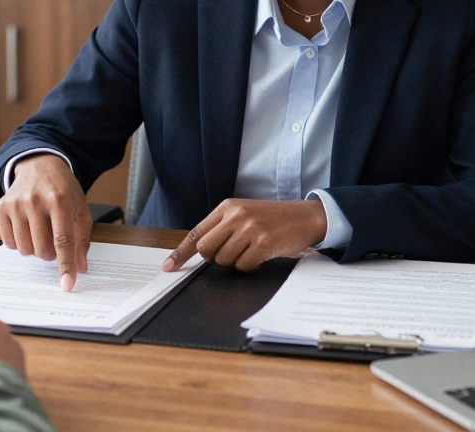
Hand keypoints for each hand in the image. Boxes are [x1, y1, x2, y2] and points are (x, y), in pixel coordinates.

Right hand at [0, 153, 91, 290]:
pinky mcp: (2, 206)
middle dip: (50, 254)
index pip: (63, 241)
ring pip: (25, 249)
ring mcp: (16, 203)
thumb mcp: (80, 209)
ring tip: (40, 233)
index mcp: (59, 200)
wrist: (40, 165)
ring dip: (35, 249)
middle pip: (42, 249)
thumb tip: (80, 267)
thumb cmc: (63, 190)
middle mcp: (35, 201)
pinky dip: (19, 242)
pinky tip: (26, 228)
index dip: (65, 265)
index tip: (67, 284)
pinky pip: (8, 242)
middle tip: (54, 241)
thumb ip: (82, 239)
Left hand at [162, 198, 326, 272]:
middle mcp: (236, 216)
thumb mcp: (244, 214)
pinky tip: (262, 255)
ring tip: (252, 250)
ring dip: (236, 262)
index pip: (196, 233)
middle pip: (206, 250)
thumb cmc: (273, 219)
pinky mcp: (263, 243)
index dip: (180, 252)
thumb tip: (200, 251)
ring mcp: (249, 229)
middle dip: (215, 259)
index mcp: (227, 207)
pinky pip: (243, 266)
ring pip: (224, 261)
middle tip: (232, 254)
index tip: (168, 267)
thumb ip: (223, 228)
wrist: (306, 217)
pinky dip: (250, 267)